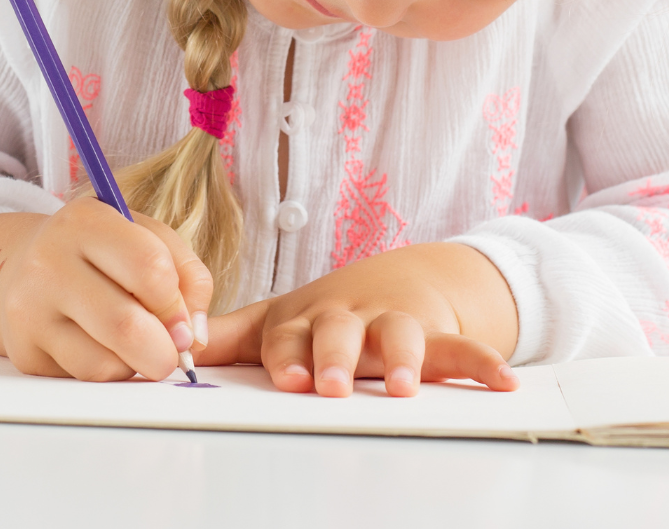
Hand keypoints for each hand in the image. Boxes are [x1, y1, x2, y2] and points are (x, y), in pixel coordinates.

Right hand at [0, 199, 211, 382]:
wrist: (25, 267)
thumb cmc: (100, 253)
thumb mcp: (147, 238)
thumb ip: (187, 277)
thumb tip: (193, 339)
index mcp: (85, 221)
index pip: (149, 268)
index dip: (178, 305)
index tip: (184, 322)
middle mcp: (47, 262)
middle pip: (125, 325)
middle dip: (164, 352)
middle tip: (172, 352)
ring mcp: (29, 310)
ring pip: (104, 363)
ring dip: (134, 364)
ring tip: (130, 342)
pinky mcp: (24, 352)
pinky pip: (85, 378)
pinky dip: (108, 372)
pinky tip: (101, 348)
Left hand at [197, 243, 518, 397]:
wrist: (396, 281)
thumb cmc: (325, 314)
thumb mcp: (275, 322)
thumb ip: (224, 340)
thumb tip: (165, 349)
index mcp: (304, 321)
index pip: (289, 336)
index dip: (287, 354)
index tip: (283, 375)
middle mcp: (348, 321)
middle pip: (341, 334)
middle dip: (336, 358)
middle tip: (331, 385)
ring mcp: (393, 325)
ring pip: (402, 337)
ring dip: (404, 360)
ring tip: (405, 387)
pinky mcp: (437, 334)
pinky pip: (465, 348)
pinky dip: (485, 362)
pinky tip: (504, 382)